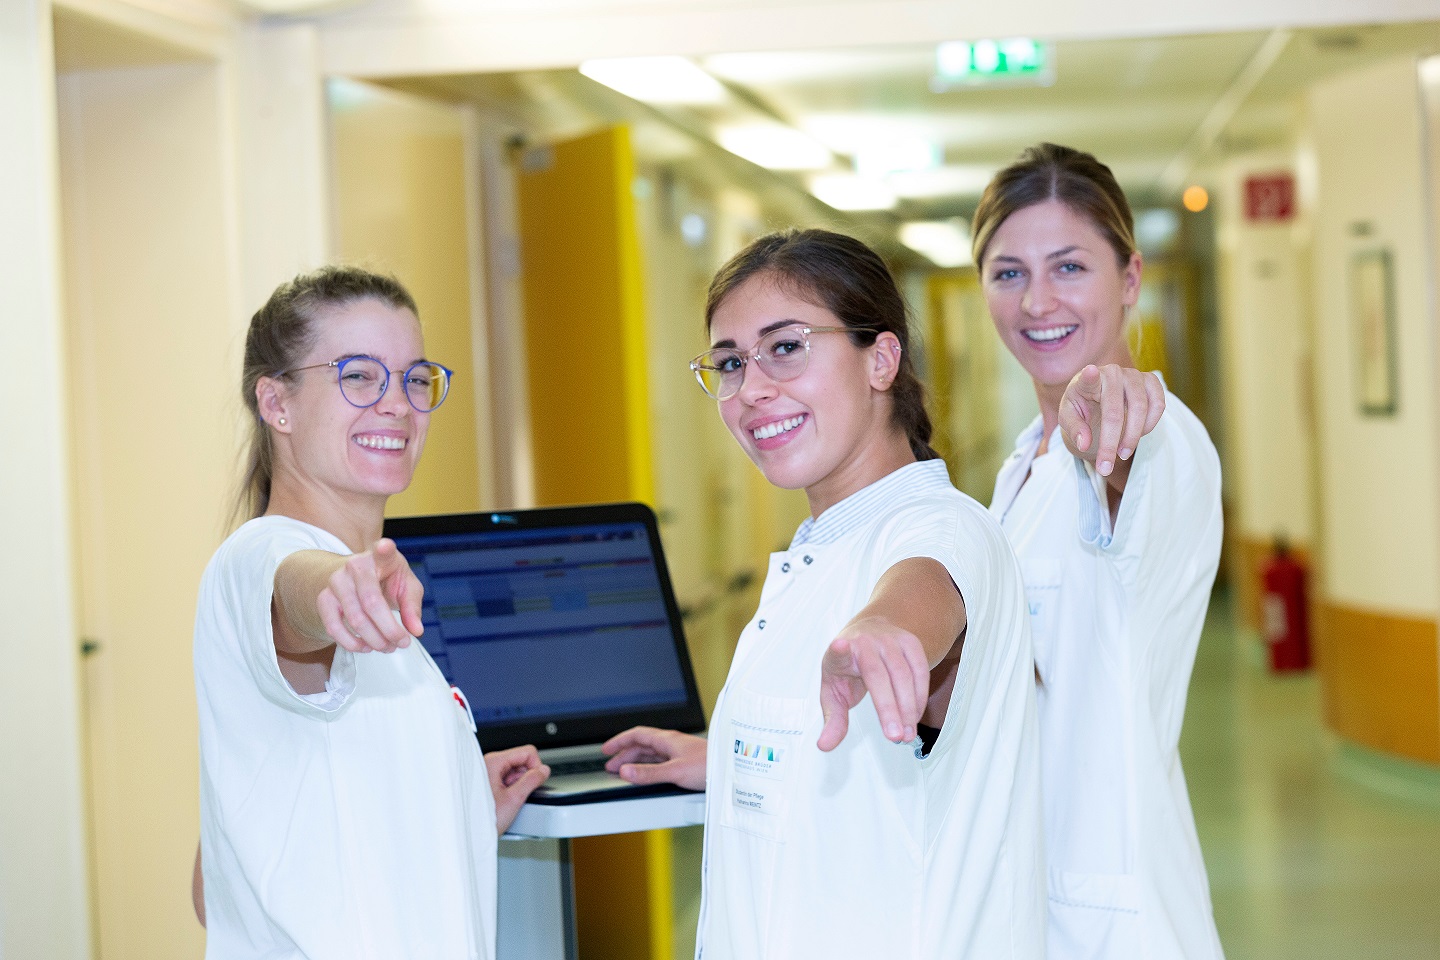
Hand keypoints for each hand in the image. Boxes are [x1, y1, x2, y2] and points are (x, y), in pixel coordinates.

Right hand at [316, 539, 423, 653]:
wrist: (354, 577)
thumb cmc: (387, 580)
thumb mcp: (406, 586)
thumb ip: (412, 606)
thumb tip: (416, 631)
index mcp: (381, 557)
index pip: (383, 551)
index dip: (384, 549)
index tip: (386, 546)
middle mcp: (355, 565)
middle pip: (372, 603)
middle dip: (390, 630)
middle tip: (402, 644)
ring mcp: (336, 581)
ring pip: (354, 619)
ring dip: (374, 640)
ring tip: (388, 647)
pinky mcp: (323, 599)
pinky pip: (334, 628)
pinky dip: (352, 643)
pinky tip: (366, 647)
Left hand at [486, 745, 549, 833]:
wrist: (469, 833)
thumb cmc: (482, 818)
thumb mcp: (514, 799)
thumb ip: (532, 781)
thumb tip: (544, 770)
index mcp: (494, 761)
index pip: (528, 752)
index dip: (536, 767)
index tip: (537, 781)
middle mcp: (489, 763)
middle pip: (521, 761)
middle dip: (526, 778)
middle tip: (519, 796)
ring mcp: (488, 772)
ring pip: (515, 771)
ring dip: (518, 786)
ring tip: (509, 801)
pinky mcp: (488, 781)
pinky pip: (507, 779)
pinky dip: (511, 790)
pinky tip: (504, 802)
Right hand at [602, 727, 706, 789]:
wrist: (731, 770)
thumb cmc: (709, 766)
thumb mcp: (674, 772)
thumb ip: (648, 773)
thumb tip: (625, 772)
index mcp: (667, 740)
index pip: (636, 735)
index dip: (620, 741)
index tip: (607, 750)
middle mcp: (671, 744)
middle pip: (642, 745)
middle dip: (624, 754)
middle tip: (611, 766)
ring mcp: (678, 752)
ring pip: (650, 754)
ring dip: (635, 761)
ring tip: (624, 772)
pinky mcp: (684, 762)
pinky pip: (659, 762)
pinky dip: (647, 767)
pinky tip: (646, 775)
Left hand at [817, 616, 928, 751]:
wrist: (869, 632)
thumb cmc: (848, 667)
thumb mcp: (834, 691)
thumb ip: (833, 719)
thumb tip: (825, 746)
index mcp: (840, 652)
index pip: (839, 651)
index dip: (840, 650)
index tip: (839, 647)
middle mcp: (866, 642)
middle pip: (879, 675)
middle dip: (889, 708)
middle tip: (895, 737)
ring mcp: (890, 639)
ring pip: (904, 674)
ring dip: (909, 707)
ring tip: (907, 734)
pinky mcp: (910, 642)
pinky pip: (921, 671)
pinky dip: (920, 696)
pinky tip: (914, 716)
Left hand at [1059, 364, 1164, 476]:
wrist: (1098, 398)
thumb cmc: (1081, 407)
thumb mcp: (1069, 419)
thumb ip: (1074, 429)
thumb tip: (1084, 443)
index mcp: (1085, 380)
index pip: (1087, 378)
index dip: (1089, 377)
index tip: (1090, 372)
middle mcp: (1111, 373)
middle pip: (1115, 410)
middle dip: (1111, 442)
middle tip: (1106, 466)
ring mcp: (1133, 375)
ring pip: (1141, 407)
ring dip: (1133, 436)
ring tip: (1123, 454)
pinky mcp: (1151, 380)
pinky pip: (1158, 404)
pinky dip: (1150, 424)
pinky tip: (1138, 434)